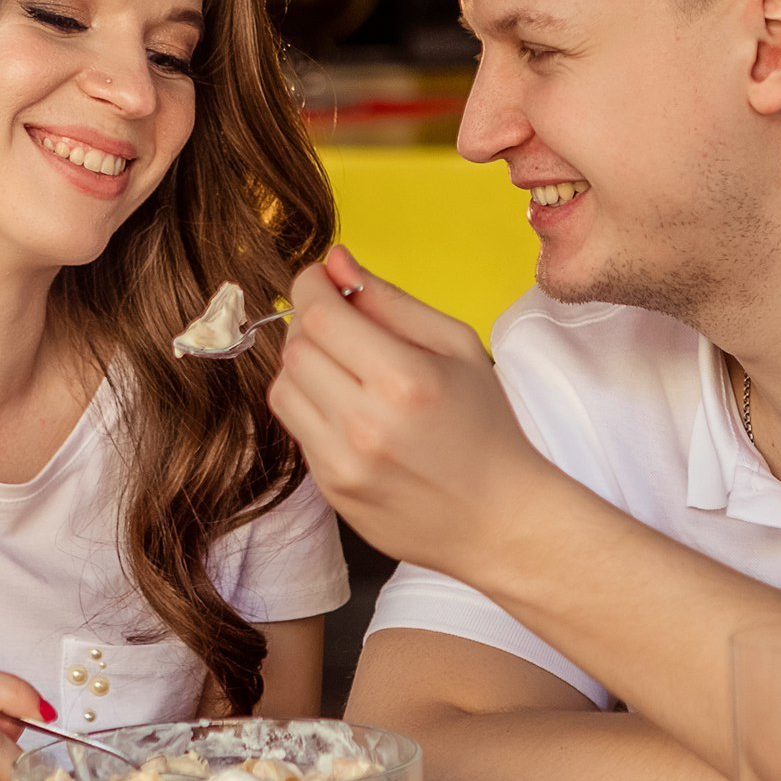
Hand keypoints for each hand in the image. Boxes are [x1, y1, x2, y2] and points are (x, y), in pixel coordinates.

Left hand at [267, 246, 561, 575]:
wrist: (497, 519)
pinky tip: (350, 411)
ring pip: (283, 389)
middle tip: (340, 323)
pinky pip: (296, 429)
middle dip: (311, 323)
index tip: (320, 279)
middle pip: (295, 349)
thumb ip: (390, 300)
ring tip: (343, 369)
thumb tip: (336, 262)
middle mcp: (366, 423)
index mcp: (405, 379)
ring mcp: (342, 463)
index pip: (320, 316)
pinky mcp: (330, 489)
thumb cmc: (485, 426)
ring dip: (303, 367)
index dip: (311, 287)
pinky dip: (313, 408)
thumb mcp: (455, 346)